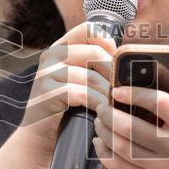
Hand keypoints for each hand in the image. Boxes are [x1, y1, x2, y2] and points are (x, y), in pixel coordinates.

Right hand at [16, 21, 118, 164]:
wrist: (40, 138)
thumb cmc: (67, 111)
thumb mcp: (81, 83)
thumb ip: (97, 68)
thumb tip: (128, 63)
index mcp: (61, 48)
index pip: (89, 30)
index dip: (108, 45)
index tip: (116, 66)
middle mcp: (52, 55)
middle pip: (95, 53)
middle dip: (112, 75)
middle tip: (120, 93)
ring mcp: (47, 73)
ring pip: (91, 76)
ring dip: (107, 94)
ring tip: (114, 107)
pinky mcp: (46, 92)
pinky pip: (81, 93)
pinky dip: (96, 105)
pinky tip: (101, 114)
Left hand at [93, 62, 168, 168]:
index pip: (159, 102)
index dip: (135, 93)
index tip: (118, 90)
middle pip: (130, 126)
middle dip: (109, 113)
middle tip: (103, 105)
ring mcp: (161, 167)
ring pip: (121, 147)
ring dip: (104, 131)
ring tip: (100, 120)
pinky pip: (120, 168)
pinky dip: (104, 154)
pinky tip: (100, 143)